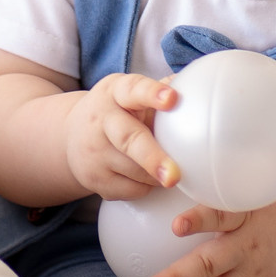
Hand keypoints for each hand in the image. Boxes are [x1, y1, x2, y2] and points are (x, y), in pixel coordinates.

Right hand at [65, 73, 180, 200]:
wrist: (72, 135)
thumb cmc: (119, 111)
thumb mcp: (132, 92)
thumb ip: (163, 89)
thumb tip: (203, 86)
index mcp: (116, 92)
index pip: (134, 90)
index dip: (153, 94)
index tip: (173, 99)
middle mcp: (101, 119)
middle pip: (128, 139)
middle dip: (153, 158)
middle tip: (174, 174)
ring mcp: (94, 151)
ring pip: (133, 170)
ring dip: (157, 175)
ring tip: (169, 170)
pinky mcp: (93, 178)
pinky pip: (130, 190)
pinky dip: (146, 187)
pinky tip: (147, 178)